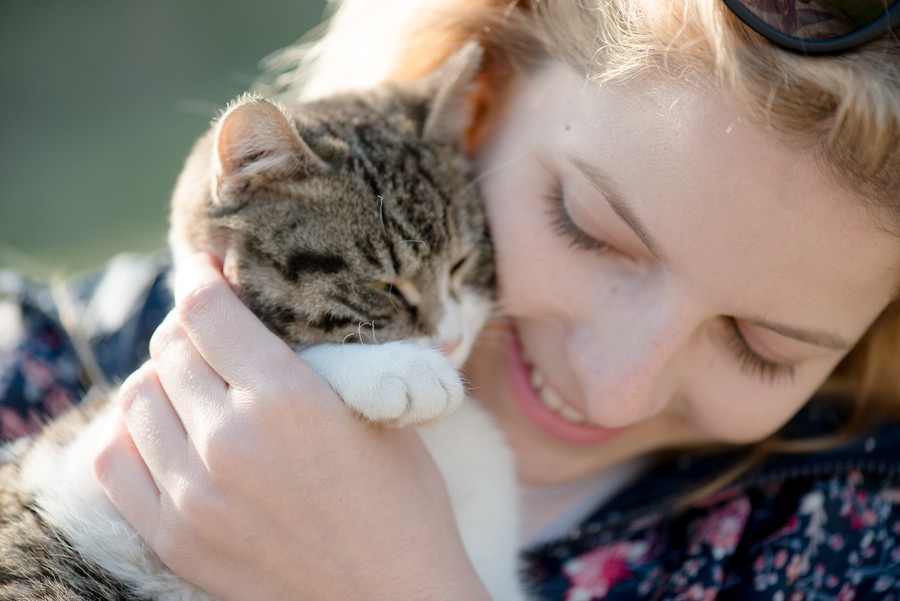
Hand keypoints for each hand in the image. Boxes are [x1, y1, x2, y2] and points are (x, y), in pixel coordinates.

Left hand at [93, 252, 489, 600]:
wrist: (392, 598)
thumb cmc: (404, 502)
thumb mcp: (378, 414)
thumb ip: (319, 362)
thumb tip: (270, 316)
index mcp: (288, 400)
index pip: (207, 311)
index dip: (201, 276)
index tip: (206, 267)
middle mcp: (229, 441)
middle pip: (170, 349)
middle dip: (188, 325)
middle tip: (210, 326)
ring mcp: (192, 495)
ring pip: (136, 398)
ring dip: (160, 375)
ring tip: (190, 377)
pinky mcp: (174, 537)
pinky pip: (115, 460)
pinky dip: (130, 429)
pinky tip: (161, 425)